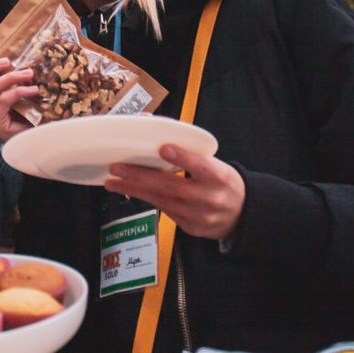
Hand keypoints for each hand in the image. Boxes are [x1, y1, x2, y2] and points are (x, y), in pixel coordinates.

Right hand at [0, 58, 37, 142]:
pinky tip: (33, 90)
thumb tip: (12, 62)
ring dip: (10, 77)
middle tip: (6, 61)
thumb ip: (6, 85)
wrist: (35, 142)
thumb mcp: (13, 99)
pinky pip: (3, 100)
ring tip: (28, 74)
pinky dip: (19, 91)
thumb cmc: (27, 119)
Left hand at [104, 144, 245, 240]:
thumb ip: (190, 151)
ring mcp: (198, 216)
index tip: (163, 148)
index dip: (182, 157)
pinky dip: (146, 199)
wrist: (241, 215)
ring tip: (112, 182)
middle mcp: (208, 198)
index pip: (200, 166)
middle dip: (140, 176)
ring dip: (133, 190)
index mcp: (218, 177)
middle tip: (117, 167)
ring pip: (161, 201)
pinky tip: (130, 191)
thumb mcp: (216, 164)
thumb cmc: (222, 182)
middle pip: (171, 186)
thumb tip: (155, 125)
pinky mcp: (189, 227)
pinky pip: (164, 211)